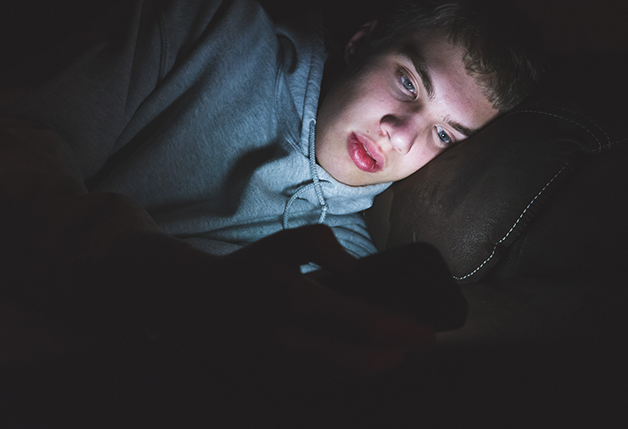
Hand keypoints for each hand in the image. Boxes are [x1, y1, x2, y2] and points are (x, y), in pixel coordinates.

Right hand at [188, 225, 436, 376]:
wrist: (198, 303)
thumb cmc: (250, 268)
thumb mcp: (286, 242)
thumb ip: (325, 244)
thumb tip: (358, 273)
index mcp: (295, 300)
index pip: (364, 323)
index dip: (403, 331)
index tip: (429, 333)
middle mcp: (289, 340)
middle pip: (360, 362)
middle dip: (396, 356)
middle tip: (415, 344)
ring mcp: (280, 367)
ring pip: (344, 378)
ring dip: (375, 368)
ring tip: (393, 352)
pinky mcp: (274, 381)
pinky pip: (323, 384)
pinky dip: (349, 375)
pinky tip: (361, 361)